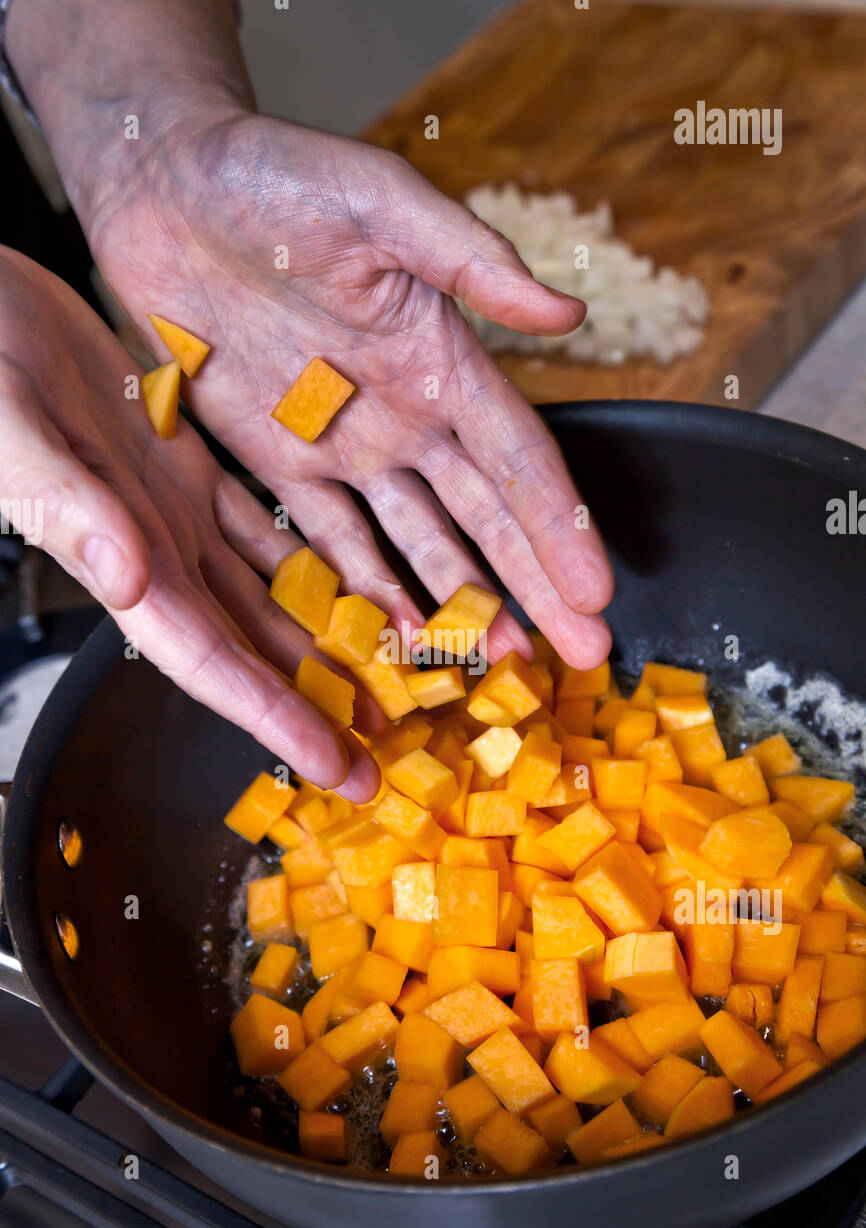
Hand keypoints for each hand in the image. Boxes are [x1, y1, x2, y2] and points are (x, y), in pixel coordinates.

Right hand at [0, 248, 384, 799]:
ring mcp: (172, 512)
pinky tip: (352, 581)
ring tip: (380, 683)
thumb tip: (127, 577)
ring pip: (263, 598)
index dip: (276, 719)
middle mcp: (154, 552)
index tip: (339, 766)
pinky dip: (309, 560)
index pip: (212, 663)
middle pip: (250, 651)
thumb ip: (67, 506)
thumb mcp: (11, 429)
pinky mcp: (183, 466)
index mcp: (119, 559)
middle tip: (383, 757)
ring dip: (319, 645)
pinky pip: (261, 529)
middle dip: (314, 707)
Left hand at [80, 113, 613, 669]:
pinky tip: (401, 640)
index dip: (559, 526)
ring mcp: (344, 446)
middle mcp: (405, 414)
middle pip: (485, 517)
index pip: (518, 459)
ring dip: (461, 602)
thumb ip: (468, 258)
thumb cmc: (275, 174)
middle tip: (583, 651)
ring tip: (501, 663)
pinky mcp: (279, 463)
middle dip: (535, 585)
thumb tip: (567, 310)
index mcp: (440, 357)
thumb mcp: (380, 202)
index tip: (595, 589)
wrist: (166, 185)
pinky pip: (330, 542)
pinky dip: (367, 591)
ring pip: (419, 542)